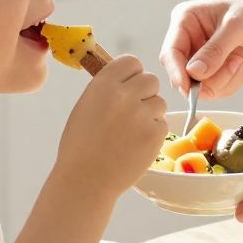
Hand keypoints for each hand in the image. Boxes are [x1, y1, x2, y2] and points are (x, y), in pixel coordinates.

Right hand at [55, 54, 167, 198]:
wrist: (85, 180)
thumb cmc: (80, 145)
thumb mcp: (86, 106)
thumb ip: (108, 89)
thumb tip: (128, 78)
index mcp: (103, 84)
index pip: (132, 62)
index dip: (131, 75)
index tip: (127, 87)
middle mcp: (124, 95)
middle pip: (151, 79)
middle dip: (145, 93)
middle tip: (133, 111)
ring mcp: (141, 114)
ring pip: (160, 101)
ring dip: (150, 113)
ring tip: (131, 131)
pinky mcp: (154, 134)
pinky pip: (162, 123)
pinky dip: (153, 133)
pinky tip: (136, 144)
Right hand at [161, 0, 242, 98]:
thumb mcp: (238, 24)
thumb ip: (215, 50)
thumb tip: (193, 72)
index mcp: (187, 20)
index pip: (171, 52)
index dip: (177, 72)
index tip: (189, 87)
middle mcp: (191, 40)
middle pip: (181, 74)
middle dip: (205, 80)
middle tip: (231, 67)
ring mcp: (205, 57)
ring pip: (199, 86)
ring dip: (221, 81)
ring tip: (239, 62)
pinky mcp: (219, 70)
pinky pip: (215, 89)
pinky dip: (230, 84)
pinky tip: (241, 66)